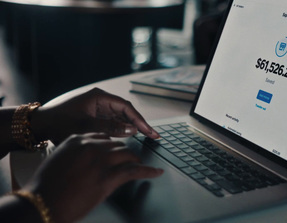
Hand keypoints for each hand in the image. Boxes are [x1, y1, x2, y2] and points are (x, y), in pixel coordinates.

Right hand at [23, 133, 163, 222]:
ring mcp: (102, 161)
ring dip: (136, 160)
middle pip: (117, 145)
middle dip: (124, 153)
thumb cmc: (46, 186)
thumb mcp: (59, 160)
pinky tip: (156, 172)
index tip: (117, 149)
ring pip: (127, 154)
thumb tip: (88, 158)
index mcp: (77, 140)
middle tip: (129, 159)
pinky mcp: (109, 177)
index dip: (112, 145)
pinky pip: (135, 171)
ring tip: (140, 164)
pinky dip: (148, 171)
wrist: (42, 203)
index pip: (103, 136)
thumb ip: (76, 154)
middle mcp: (92, 146)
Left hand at [32, 88, 159, 143]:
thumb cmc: (58, 124)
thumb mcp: (85, 127)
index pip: (126, 107)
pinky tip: (130, 136)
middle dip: (140, 123)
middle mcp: (100, 101)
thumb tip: (132, 129)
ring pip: (121, 117)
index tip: (150, 131)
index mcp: (99, 97)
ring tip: (147, 136)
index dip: (140, 120)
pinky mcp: (95, 116)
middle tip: (153, 135)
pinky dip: (123, 128)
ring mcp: (98, 108)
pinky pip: (113, 121)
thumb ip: (110, 127)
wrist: (40, 126)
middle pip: (126, 111)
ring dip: (132, 126)